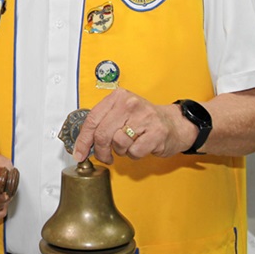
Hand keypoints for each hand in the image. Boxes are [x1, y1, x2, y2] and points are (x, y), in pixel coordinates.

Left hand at [72, 88, 193, 163]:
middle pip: (103, 133)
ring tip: (130, 144)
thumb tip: (82, 144)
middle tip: (105, 156)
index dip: (83, 139)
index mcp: (118, 97)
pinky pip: (134, 152)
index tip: (79, 152)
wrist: (175, 123)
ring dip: (121, 151)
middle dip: (100, 151)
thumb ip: (102, 123)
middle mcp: (130, 104)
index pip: (92, 119)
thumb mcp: (121, 113)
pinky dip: (134, 154)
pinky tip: (141, 146)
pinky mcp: (156, 133)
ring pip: (118, 143)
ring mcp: (144, 118)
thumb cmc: (144, 120)